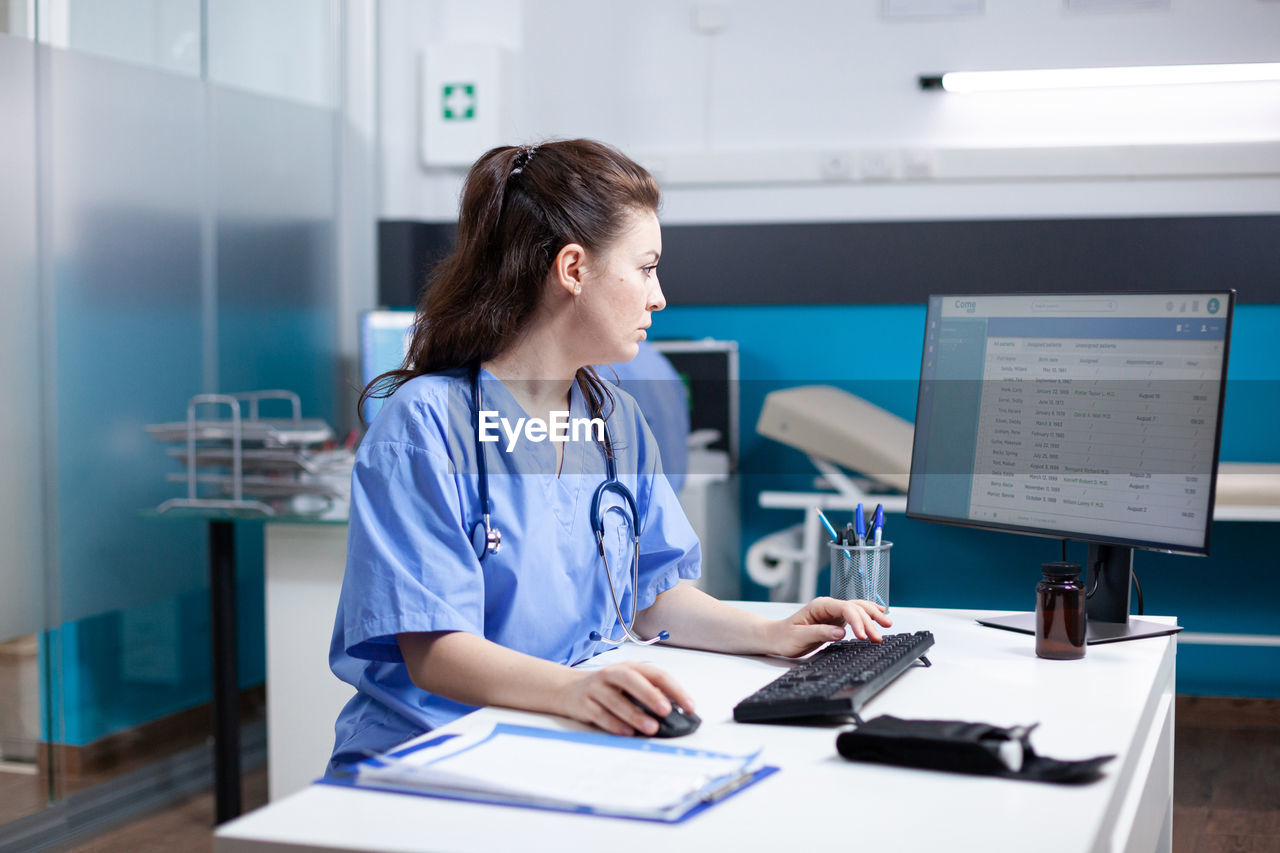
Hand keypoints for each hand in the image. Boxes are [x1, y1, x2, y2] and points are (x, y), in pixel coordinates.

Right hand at [555, 662, 695, 736]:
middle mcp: (612, 674)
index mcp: (630, 667)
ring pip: (616, 699)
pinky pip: (600, 714)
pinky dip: (614, 724)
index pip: (656, 674)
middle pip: (632, 680)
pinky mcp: (584, 704)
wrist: (566, 688)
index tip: (689, 706)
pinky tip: (627, 732)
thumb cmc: (606, 688)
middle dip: (650, 695)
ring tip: (651, 728)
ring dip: (635, 714)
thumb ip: (649, 694)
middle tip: (666, 711)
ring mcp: (596, 688)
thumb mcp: (628, 684)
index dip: (674, 689)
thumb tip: (677, 713)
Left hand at [764, 597, 892, 657]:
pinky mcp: (835, 621)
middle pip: (855, 607)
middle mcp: (828, 606)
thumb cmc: (784, 637)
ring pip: (858, 609)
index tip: (863, 636)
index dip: (857, 621)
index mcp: (820, 606)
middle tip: (878, 637)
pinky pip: (855, 615)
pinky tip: (879, 614)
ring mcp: (833, 613)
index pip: (845, 609)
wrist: (776, 637)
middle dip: (870, 620)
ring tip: (887, 624)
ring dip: (873, 616)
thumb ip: (820, 633)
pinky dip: (868, 615)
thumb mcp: (799, 637)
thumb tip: (841, 632)